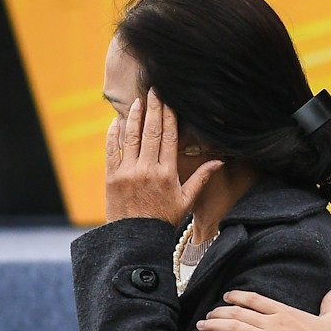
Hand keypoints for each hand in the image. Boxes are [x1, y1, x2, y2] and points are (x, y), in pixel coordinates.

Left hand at [104, 92, 220, 225]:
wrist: (136, 239)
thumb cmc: (163, 220)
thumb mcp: (186, 201)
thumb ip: (201, 178)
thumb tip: (218, 161)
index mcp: (167, 173)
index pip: (169, 137)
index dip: (169, 115)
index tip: (168, 100)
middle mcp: (147, 169)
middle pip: (152, 131)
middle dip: (153, 108)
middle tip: (154, 90)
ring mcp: (128, 172)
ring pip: (131, 137)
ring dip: (134, 116)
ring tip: (137, 101)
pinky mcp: (112, 177)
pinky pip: (112, 150)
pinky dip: (114, 135)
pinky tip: (117, 121)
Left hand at [197, 288, 330, 330]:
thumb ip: (329, 303)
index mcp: (284, 311)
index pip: (254, 299)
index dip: (237, 296)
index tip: (226, 296)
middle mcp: (271, 322)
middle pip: (238, 312)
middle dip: (219, 313)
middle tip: (208, 315)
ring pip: (234, 328)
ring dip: (214, 325)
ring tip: (201, 325)